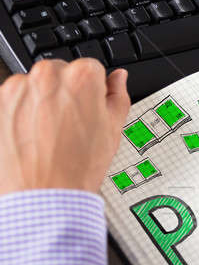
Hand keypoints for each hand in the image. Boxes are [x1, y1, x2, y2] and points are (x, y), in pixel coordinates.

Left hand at [0, 59, 129, 194]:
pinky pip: (14, 100)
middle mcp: (47, 76)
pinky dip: (21, 113)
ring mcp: (18, 88)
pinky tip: (33, 137)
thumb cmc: (78, 167)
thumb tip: (118, 79)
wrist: (45, 195)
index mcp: (81, 77)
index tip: (90, 108)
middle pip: (61, 73)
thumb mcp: (113, 131)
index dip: (94, 91)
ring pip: (35, 86)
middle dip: (66, 93)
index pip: (91, 69)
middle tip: (71, 125)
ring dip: (42, 102)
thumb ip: (117, 97)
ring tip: (50, 134)